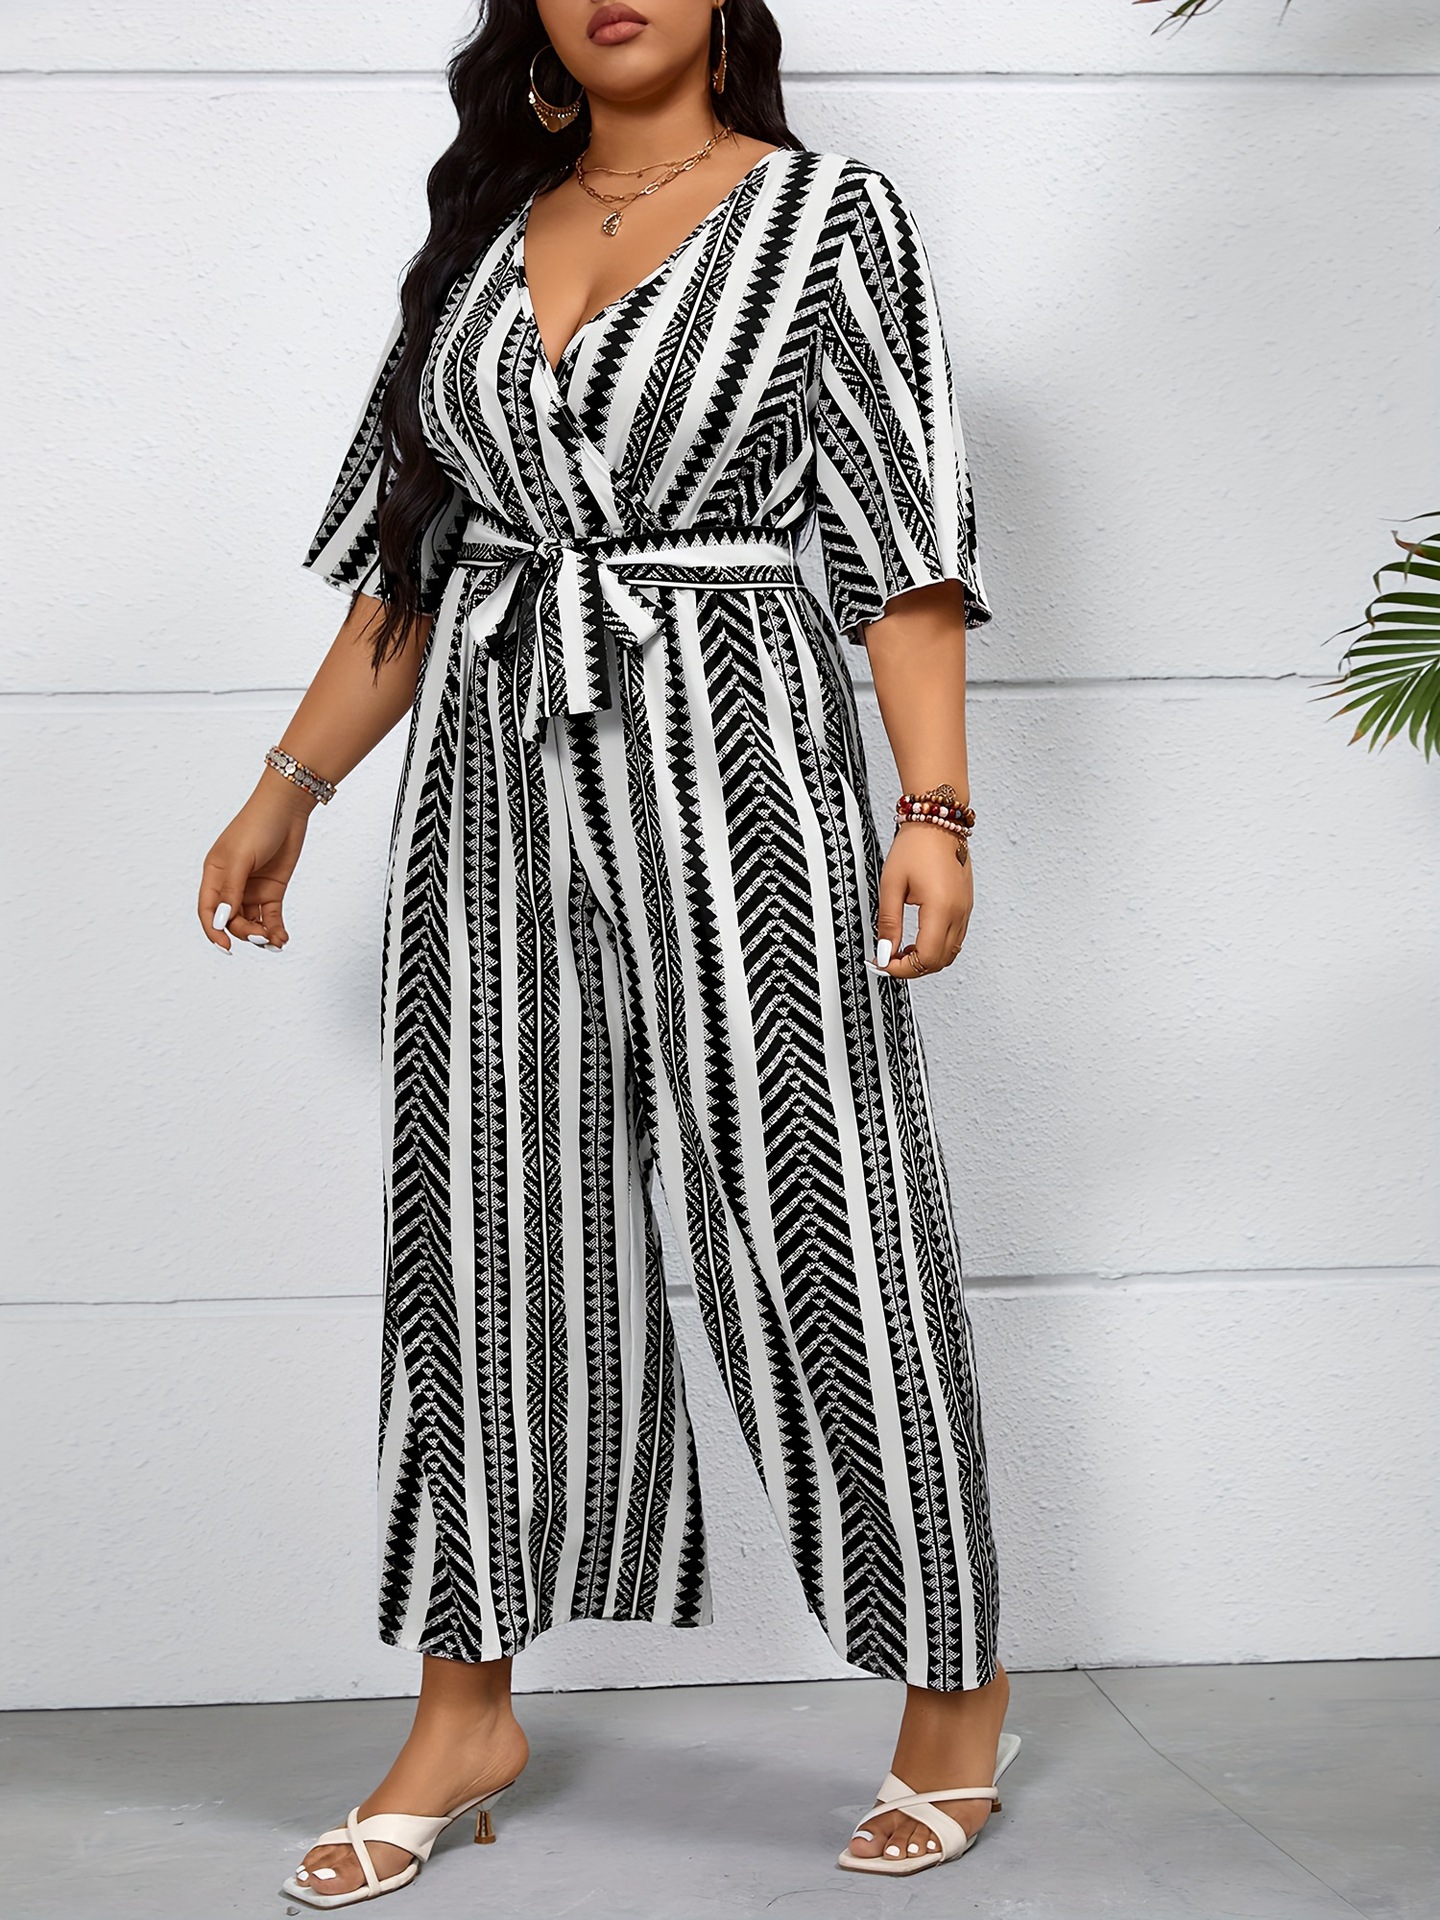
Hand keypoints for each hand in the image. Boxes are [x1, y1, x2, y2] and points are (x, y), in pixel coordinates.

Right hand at [197, 774, 313, 951]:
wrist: (287, 809)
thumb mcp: (240, 858)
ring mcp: (252, 889)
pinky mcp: (272, 890)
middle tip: (262, 936)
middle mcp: (231, 885)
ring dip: (262, 935)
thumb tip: (221, 920)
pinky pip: (271, 917)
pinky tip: (282, 939)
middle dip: (245, 932)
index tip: (226, 947)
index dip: (214, 931)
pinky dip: (275, 929)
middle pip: (232, 920)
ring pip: (252, 922)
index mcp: (214, 875)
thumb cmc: (257, 826)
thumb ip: (231, 890)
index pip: (208, 911)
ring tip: (276, 940)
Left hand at [872, 822, 972, 977]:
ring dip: (925, 959)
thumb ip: (889, 923)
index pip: (926, 958)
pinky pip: (955, 939)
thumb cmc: (916, 846)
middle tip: (889, 959)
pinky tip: (917, 939)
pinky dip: (936, 947)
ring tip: (901, 950)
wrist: (937, 823)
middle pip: (940, 962)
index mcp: (941, 908)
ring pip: (950, 954)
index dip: (902, 968)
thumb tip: (885, 951)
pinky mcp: (966, 907)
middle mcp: (958, 913)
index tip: (883, 963)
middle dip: (913, 968)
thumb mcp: (892, 885)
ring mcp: (965, 911)